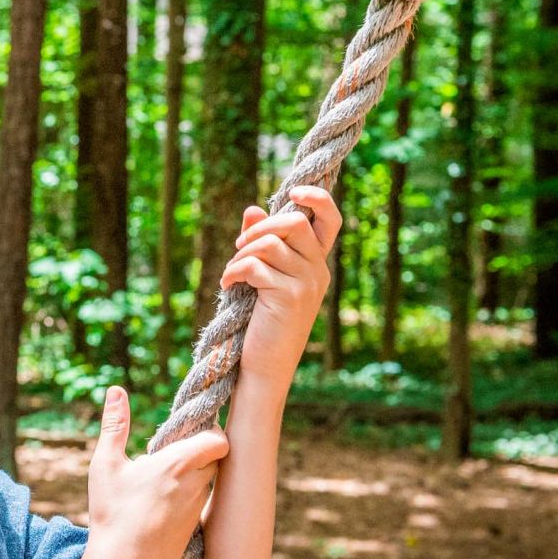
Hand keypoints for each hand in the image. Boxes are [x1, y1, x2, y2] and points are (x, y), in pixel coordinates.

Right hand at [83, 386, 226, 558]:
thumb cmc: (112, 512)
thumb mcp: (106, 464)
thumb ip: (114, 424)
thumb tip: (115, 391)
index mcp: (178, 464)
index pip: (218, 440)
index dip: (210, 432)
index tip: (190, 431)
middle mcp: (195, 485)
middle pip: (215, 458)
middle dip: (199, 452)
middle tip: (172, 452)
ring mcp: (196, 508)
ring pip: (206, 482)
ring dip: (192, 475)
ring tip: (163, 479)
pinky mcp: (194, 528)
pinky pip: (197, 503)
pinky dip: (185, 497)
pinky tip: (160, 504)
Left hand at [219, 185, 342, 380]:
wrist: (263, 367)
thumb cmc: (260, 322)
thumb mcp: (263, 277)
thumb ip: (260, 242)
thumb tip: (252, 208)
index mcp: (316, 262)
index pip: (330, 219)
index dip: (316, 197)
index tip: (293, 191)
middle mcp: (318, 270)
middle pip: (293, 221)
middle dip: (258, 228)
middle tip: (239, 248)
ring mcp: (307, 283)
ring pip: (269, 243)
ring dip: (240, 254)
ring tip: (231, 273)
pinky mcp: (290, 297)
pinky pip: (255, 266)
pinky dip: (233, 271)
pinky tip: (227, 285)